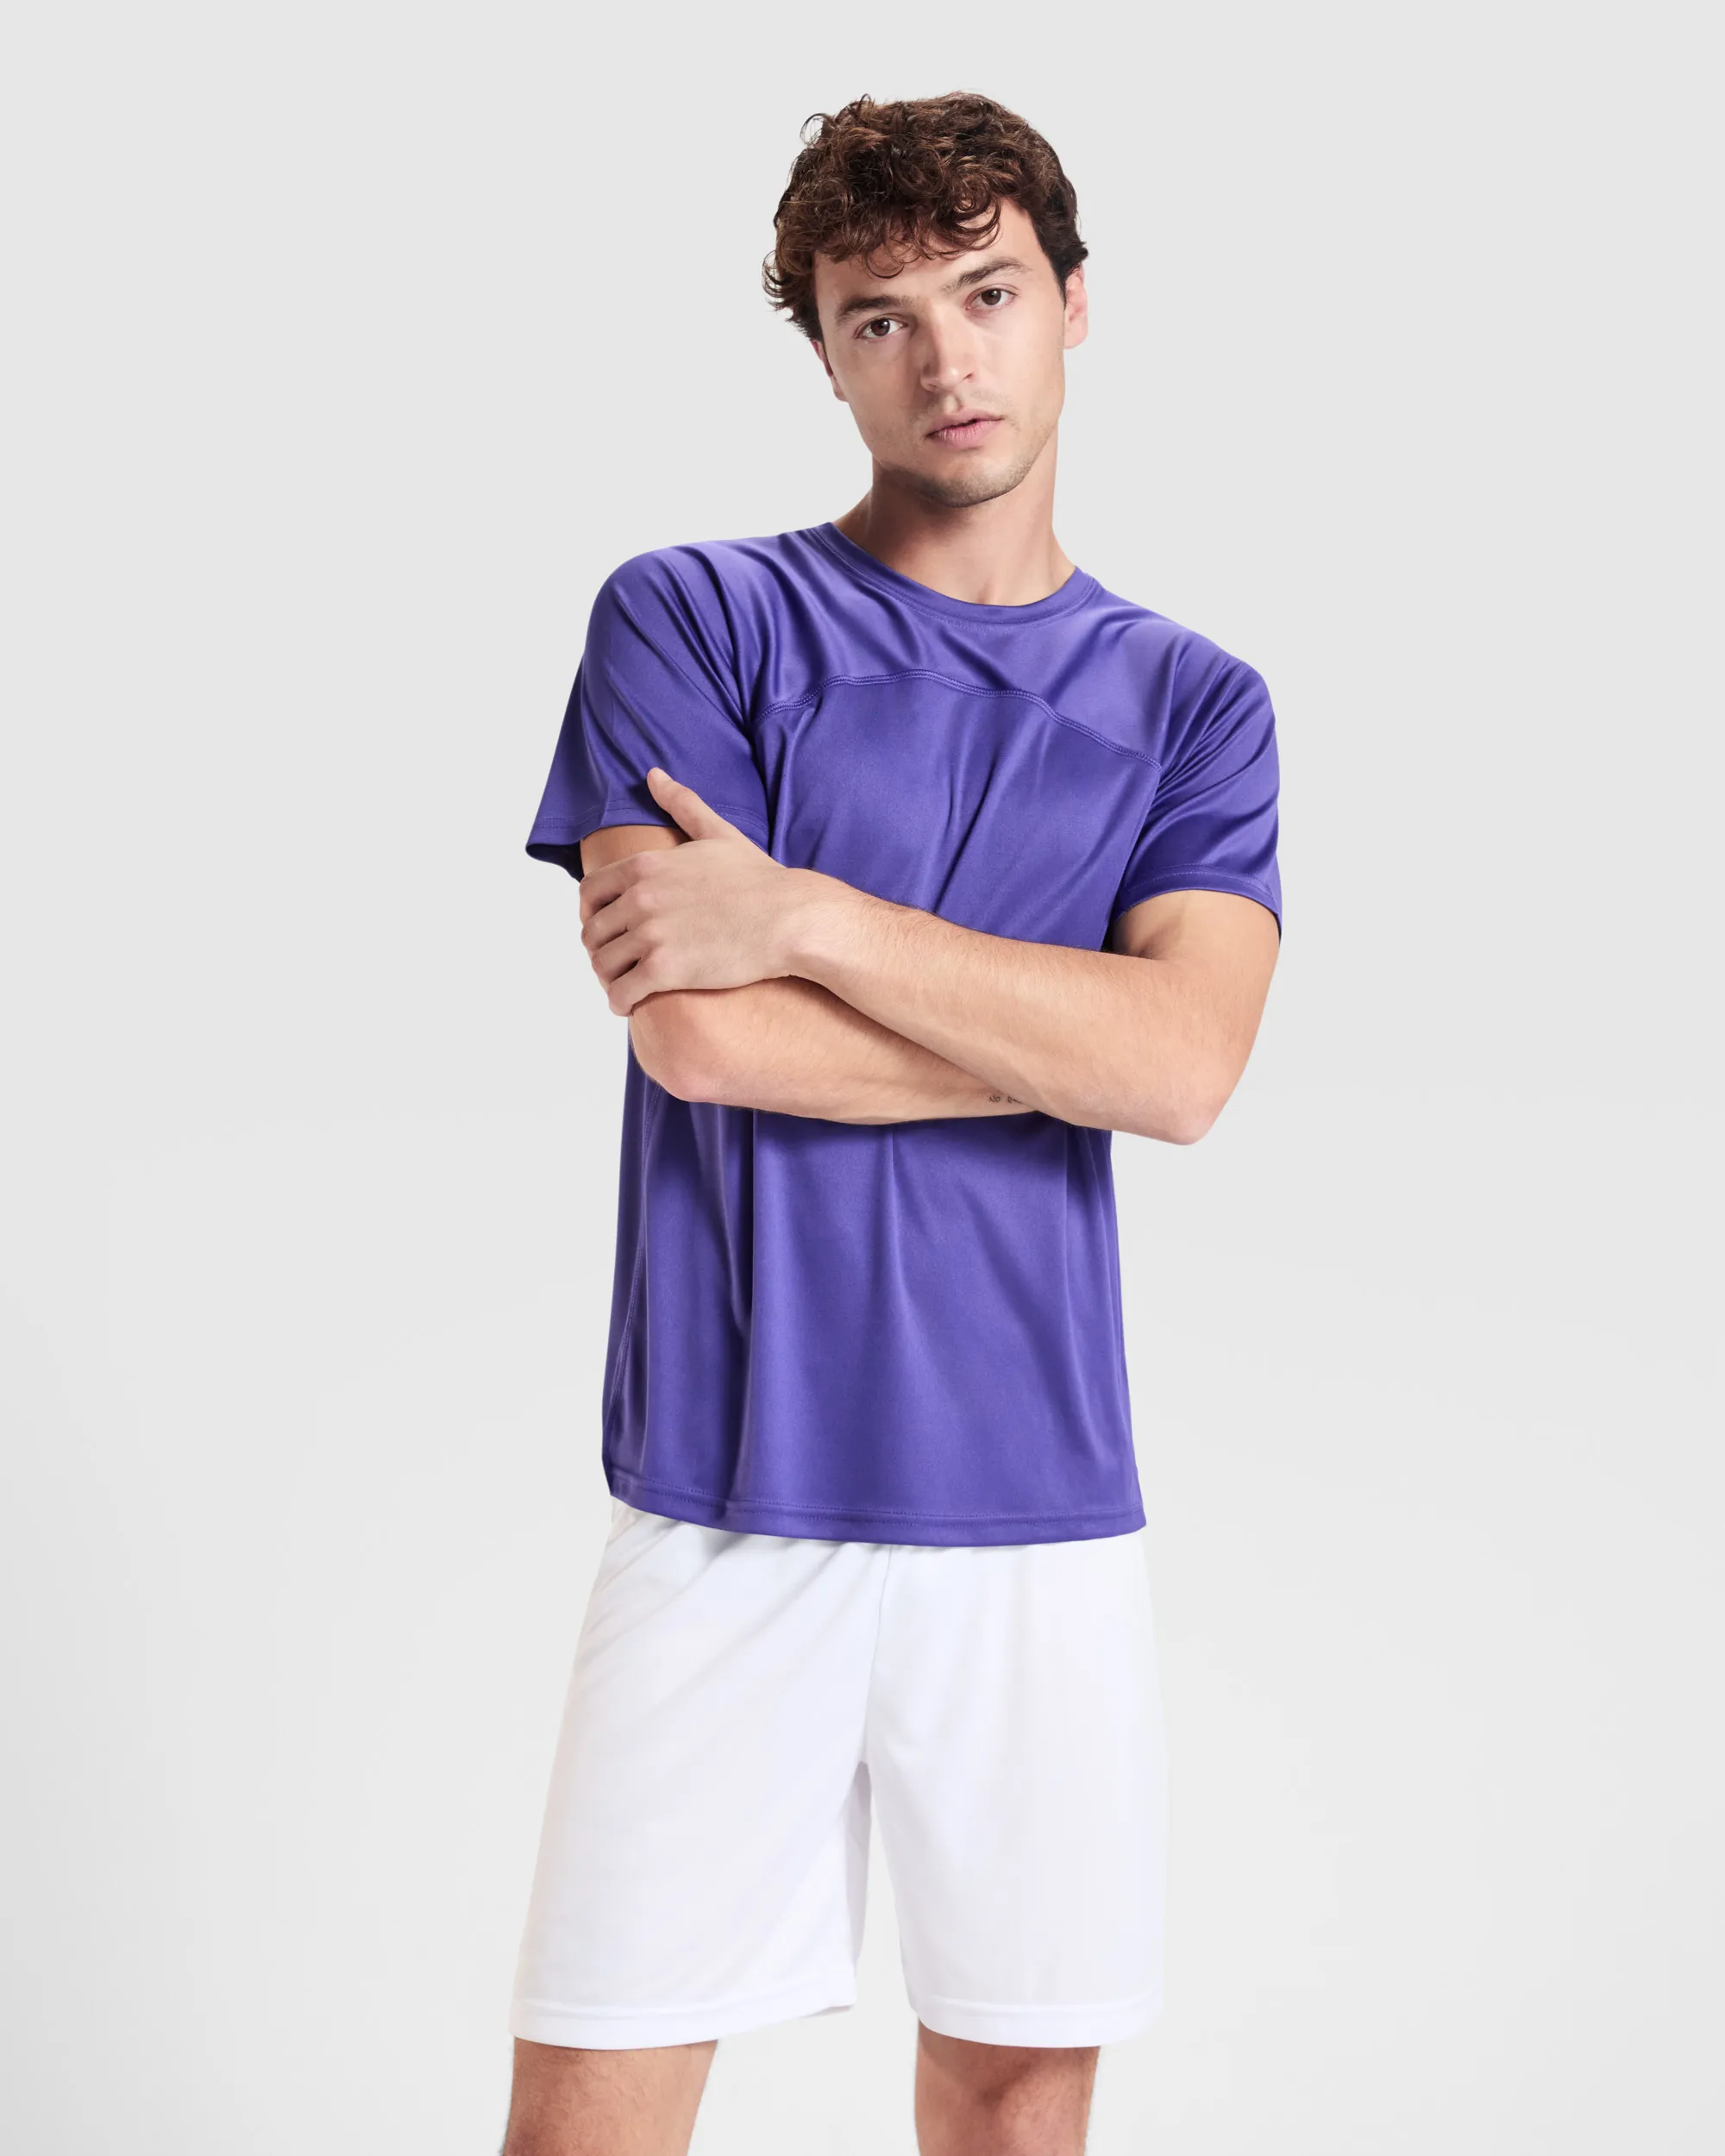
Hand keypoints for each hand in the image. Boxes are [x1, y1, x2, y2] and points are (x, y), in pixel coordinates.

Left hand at [579, 767, 822, 1014]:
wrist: (790, 918)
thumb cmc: (760, 879)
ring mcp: (650, 934)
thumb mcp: (718, 833)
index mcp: (645, 866)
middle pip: (592, 932)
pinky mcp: (665, 970)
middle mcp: (640, 898)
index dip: (591, 914)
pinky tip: (630, 1004)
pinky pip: (621, 992)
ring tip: (623, 984)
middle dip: (600, 949)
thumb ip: (681, 804)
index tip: (606, 928)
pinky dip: (619, 1002)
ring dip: (608, 978)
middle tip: (617, 962)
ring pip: (602, 964)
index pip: (588, 893)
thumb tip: (654, 775)